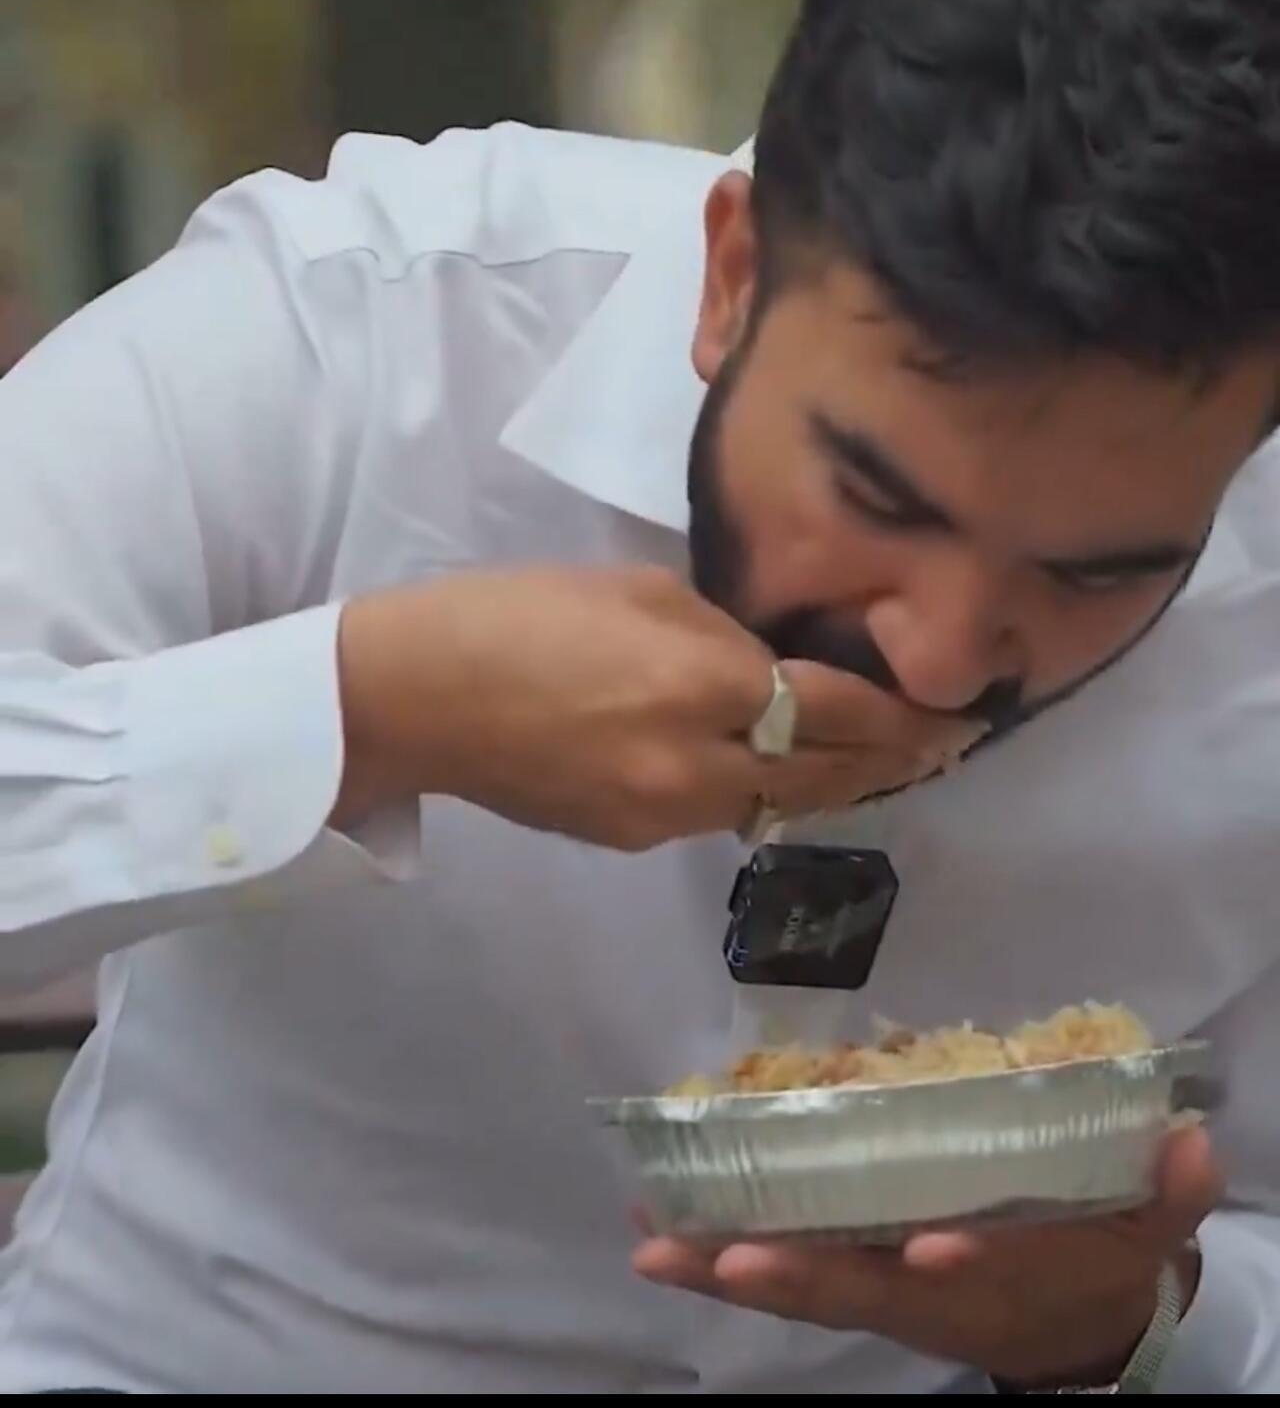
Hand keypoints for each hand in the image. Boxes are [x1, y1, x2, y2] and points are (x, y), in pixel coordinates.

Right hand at [334, 565, 981, 848]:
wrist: (417, 695)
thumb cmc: (521, 612)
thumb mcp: (638, 591)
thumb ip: (722, 635)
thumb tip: (773, 669)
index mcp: (704, 685)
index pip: (838, 712)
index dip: (905, 718)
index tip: (959, 717)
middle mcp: (700, 766)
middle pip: (826, 778)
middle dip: (892, 763)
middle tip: (946, 748)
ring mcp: (666, 816)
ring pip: (778, 807)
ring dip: (833, 785)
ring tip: (876, 761)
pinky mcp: (632, 839)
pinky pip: (720, 817)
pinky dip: (760, 794)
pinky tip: (770, 771)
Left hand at [633, 1125, 1219, 1387]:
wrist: (1062, 1325)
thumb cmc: (1092, 1264)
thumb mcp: (1142, 1236)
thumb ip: (1164, 1193)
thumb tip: (1193, 1142)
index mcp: (993, 1277)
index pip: (972, 1273)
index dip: (955, 1262)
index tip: (931, 1248)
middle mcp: (920, 1290)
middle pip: (851, 1288)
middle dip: (790, 1276)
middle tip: (723, 1257)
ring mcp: (875, 1286)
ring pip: (796, 1284)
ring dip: (723, 1266)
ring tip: (654, 1242)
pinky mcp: (848, 1270)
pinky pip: (780, 1267)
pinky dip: (720, 1253)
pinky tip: (663, 1226)